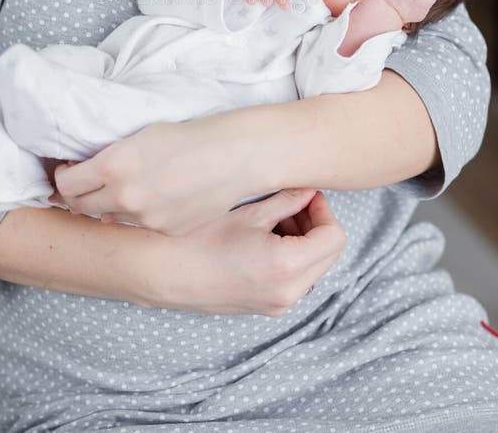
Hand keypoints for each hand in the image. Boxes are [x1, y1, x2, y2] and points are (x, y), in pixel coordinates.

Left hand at [50, 115, 262, 233]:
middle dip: (80, 195)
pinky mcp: (165, 231)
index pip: (67, 184)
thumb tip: (89, 185)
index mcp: (113, 165)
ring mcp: (145, 218)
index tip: (69, 171)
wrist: (232, 155)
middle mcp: (124, 196)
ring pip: (111, 217)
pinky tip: (161, 196)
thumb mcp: (141, 137)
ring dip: (112, 205)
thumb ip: (111, 161)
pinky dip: (142, 214)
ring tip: (133, 186)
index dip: (64, 177)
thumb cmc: (187, 136)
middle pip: (82, 206)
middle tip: (88, 183)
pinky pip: (141, 226)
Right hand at [149, 188, 345, 315]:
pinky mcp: (266, 308)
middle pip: (328, 254)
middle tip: (290, 202)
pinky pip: (296, 280)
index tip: (305, 194)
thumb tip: (310, 188)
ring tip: (271, 218)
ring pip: (313, 267)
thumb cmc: (199, 238)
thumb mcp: (248, 214)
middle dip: (315, 224)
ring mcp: (278, 305)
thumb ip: (287, 200)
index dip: (323, 210)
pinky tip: (262, 237)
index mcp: (286, 266)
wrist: (163, 272)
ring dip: (304, 239)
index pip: (334, 237)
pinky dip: (291, 256)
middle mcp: (288, 292)